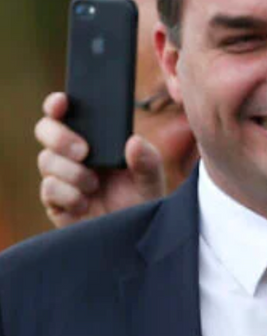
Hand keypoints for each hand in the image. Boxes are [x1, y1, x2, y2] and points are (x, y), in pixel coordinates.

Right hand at [35, 92, 166, 226]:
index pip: (67, 114)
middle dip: (60, 138)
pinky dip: (68, 194)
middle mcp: (73, 154)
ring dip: (72, 172)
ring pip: (47, 160)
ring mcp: (61, 176)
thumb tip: (134, 141)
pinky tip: (84, 202)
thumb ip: (147, 159)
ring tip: (94, 185)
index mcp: (95, 139)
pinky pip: (49, 188)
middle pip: (46, 130)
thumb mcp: (151, 177)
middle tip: (84, 152)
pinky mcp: (54, 201)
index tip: (62, 103)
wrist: (133, 233)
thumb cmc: (141, 199)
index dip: (57, 104)